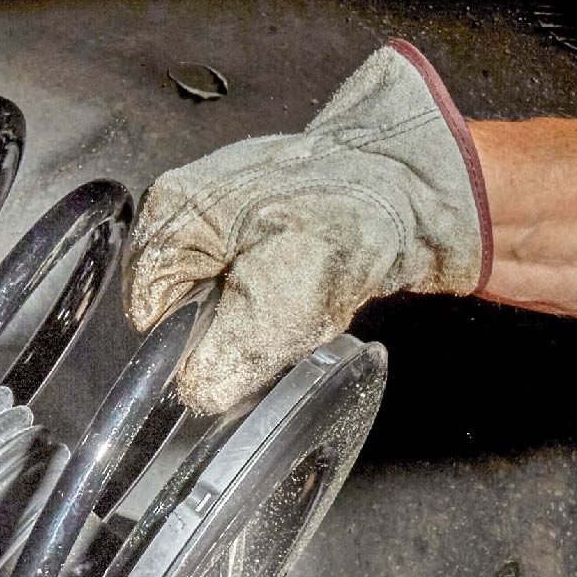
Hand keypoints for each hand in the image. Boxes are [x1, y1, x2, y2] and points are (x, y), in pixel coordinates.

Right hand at [123, 40, 488, 416]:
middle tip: (283, 315)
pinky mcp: (262, 222)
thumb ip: (225, 358)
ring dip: (264, 315)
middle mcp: (191, 205)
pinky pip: (257, 284)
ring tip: (308, 293)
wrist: (425, 184)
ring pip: (224, 302)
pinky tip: (316, 283)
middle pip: (185, 308)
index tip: (238, 349)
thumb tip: (197, 392)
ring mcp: (227, 211)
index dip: (193, 347)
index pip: (150, 316)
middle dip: (231, 329)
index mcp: (175, 212)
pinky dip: (286, 297)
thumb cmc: (358, 215)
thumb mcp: (281, 302)